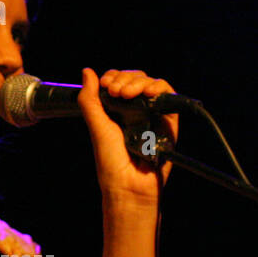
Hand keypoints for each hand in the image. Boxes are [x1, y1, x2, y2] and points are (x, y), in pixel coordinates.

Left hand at [76, 68, 178, 210]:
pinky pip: (169, 95)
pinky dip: (160, 87)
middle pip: (135, 78)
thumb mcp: (96, 127)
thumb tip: (87, 71)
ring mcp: (153, 114)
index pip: (118, 81)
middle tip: (115, 91)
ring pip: (151, 83)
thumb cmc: (110, 162)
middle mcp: (136, 110)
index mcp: (117, 110)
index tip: (105, 84)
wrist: (129, 185)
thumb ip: (89, 100)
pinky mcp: (169, 120)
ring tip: (128, 93)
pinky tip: (149, 92)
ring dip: (139, 81)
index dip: (113, 76)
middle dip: (124, 78)